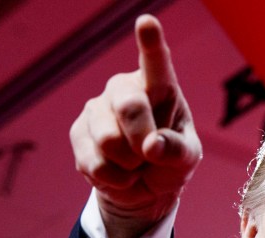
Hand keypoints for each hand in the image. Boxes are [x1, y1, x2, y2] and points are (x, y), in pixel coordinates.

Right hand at [70, 14, 201, 237]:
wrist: (144, 188)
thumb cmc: (170, 162)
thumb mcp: (186, 158)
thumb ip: (176, 150)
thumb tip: (152, 146)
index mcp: (159, 86)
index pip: (156, 62)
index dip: (150, 42)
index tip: (147, 22)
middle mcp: (124, 89)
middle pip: (130, 107)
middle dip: (143, 140)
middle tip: (150, 155)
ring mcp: (98, 109)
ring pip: (109, 140)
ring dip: (129, 165)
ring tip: (136, 164)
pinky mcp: (78, 133)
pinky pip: (94, 162)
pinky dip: (114, 178)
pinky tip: (119, 173)